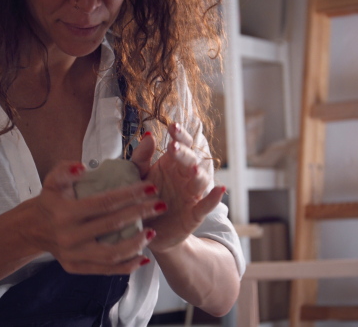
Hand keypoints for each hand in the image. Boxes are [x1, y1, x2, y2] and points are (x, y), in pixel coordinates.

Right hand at [12, 161, 164, 274]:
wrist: (34, 228)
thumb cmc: (52, 200)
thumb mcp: (53, 180)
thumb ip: (66, 169)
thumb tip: (82, 167)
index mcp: (65, 212)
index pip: (104, 203)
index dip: (129, 195)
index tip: (150, 188)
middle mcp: (69, 235)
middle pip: (112, 225)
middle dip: (140, 214)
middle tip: (160, 205)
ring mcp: (73, 254)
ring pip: (111, 254)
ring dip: (136, 244)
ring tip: (153, 231)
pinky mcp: (76, 268)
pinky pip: (105, 270)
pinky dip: (126, 266)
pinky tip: (143, 258)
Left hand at [131, 123, 225, 252]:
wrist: (145, 230)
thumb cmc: (142, 198)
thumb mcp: (137, 176)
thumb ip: (141, 157)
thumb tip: (147, 134)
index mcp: (172, 164)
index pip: (181, 144)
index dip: (180, 135)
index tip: (172, 126)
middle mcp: (185, 176)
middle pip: (191, 160)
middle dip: (184, 153)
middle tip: (173, 147)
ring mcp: (192, 195)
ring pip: (201, 180)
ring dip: (199, 174)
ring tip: (192, 169)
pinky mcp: (194, 214)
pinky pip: (206, 206)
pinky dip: (214, 198)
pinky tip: (220, 190)